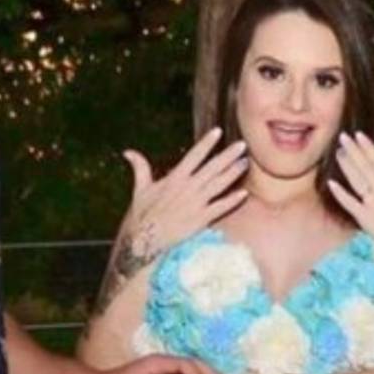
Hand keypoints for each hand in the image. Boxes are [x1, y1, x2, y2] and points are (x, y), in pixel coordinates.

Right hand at [117, 128, 248, 272]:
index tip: (218, 131)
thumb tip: (128, 152)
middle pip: (211, 168)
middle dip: (228, 156)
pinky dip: (232, 201)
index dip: (206, 143)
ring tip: (245, 162)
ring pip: (219, 185)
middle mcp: (187, 189)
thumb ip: (140, 168)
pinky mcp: (200, 220)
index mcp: (174, 179)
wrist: (144, 242)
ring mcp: (195, 204)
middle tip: (242, 145)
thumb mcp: (140, 190)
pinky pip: (220, 208)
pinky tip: (244, 193)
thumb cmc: (141, 216)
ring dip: (233, 173)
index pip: (193, 156)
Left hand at [326, 132, 373, 271]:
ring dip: (346, 165)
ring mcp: (373, 204)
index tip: (359, 135)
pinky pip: (350, 204)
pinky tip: (330, 183)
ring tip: (338, 152)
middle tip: (342, 137)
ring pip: (356, 180)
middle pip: (365, 166)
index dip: (368, 147)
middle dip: (353, 150)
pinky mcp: (365, 218)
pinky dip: (340, 194)